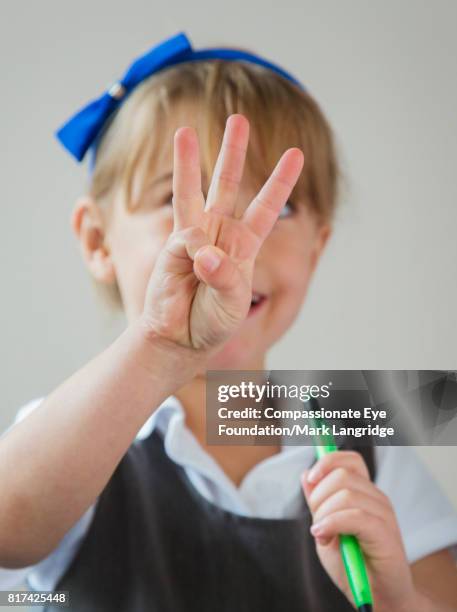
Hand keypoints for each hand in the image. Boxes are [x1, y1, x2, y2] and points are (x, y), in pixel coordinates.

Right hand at [142, 114, 303, 352]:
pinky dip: (193, 249)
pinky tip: (196, 266)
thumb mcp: (231, 304)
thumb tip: (202, 250)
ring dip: (187, 163)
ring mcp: (194, 238)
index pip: (265, 207)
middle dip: (232, 153)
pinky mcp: (172, 248)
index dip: (280, 181)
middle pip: (227, 185)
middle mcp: (219, 234)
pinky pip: (185, 238)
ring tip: (183, 131)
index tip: (296, 153)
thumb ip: (223, 277)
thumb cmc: (211, 323)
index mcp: (243, 246)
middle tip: (237, 119)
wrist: (179, 338)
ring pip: (193, 192)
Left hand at [301, 450, 417, 611]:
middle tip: (316, 523)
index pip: (350, 460)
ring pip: (345, 495)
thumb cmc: (351, 565)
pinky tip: (325, 537)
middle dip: (318, 497)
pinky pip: (355, 516)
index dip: (328, 461)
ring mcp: (384, 514)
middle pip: (341, 475)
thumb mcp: (325, 529)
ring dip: (324, 515)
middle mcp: (376, 498)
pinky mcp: (386, 533)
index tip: (311, 478)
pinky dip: (332, 524)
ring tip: (323, 536)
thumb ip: (317, 503)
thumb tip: (306, 474)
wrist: (376, 598)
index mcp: (364, 493)